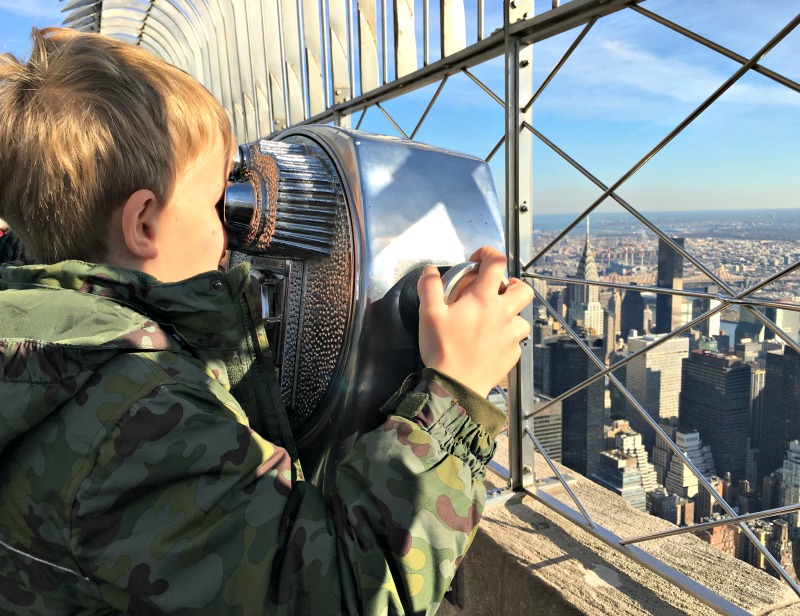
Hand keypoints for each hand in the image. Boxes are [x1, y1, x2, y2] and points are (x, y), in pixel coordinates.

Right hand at [417, 247, 533, 396]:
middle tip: (495, 292)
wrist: (455, 387)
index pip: (497, 263)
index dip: (489, 254)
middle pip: (524, 289)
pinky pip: (516, 341)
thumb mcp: (428, 315)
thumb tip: (430, 270)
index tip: (478, 260)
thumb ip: (429, 287)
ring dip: (511, 315)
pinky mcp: (513, 355)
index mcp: (483, 299)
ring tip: (493, 322)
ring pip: (523, 317)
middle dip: (512, 285)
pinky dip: (506, 338)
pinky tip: (490, 345)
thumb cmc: (441, 348)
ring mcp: (512, 335)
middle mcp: (503, 314)